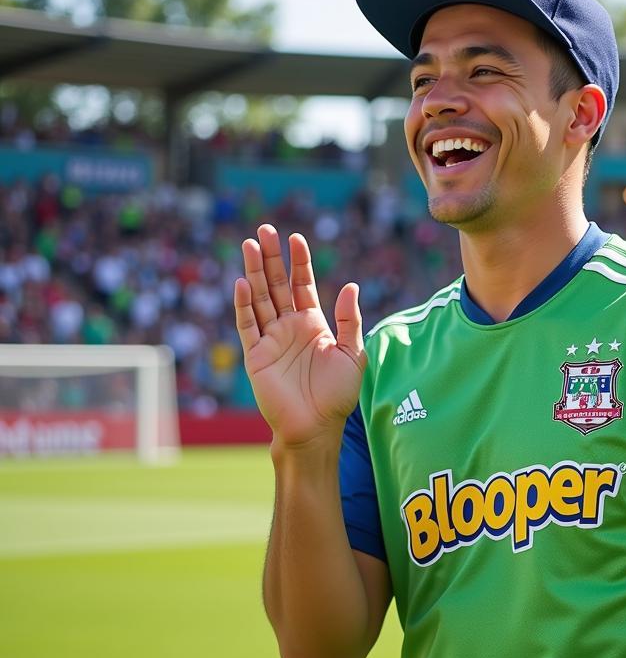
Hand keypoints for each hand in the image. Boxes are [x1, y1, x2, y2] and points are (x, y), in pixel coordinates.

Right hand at [234, 224, 365, 446]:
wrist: (316, 427)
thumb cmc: (337, 395)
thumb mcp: (352, 354)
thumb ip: (351, 320)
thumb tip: (351, 286)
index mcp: (312, 324)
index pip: (302, 285)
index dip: (299, 262)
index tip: (296, 238)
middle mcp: (289, 327)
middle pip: (276, 284)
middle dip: (270, 258)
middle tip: (265, 230)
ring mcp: (271, 339)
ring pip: (259, 298)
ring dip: (254, 272)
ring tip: (250, 245)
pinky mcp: (256, 355)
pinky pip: (247, 325)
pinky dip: (244, 305)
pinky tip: (242, 283)